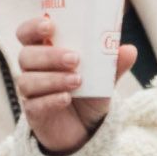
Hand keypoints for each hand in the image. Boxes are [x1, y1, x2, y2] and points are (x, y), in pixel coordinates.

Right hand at [15, 12, 134, 155]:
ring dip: (53, 78)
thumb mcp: (103, 78)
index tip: (50, 25)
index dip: (33, 27)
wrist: (85, 129)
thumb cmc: (88, 93)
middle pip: (27, 56)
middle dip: (50, 55)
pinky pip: (34, 104)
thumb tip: (130, 50)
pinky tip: (66, 98)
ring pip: (28, 80)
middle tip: (75, 59)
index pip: (27, 33)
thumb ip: (113, 64)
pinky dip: (51, 100)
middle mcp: (32, 69)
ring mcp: (30, 92)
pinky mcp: (33, 113)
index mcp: (45, 51)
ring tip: (78, 81)